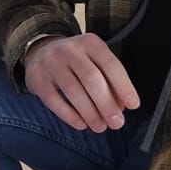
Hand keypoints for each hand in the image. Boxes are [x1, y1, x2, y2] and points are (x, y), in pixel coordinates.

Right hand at [24, 34, 138, 132]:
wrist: (39, 52)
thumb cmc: (75, 61)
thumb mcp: (94, 62)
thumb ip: (109, 82)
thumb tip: (120, 107)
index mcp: (90, 43)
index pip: (110, 64)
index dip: (123, 86)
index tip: (133, 104)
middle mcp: (70, 49)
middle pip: (92, 79)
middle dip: (106, 104)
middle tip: (116, 122)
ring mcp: (51, 63)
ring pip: (73, 91)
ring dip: (90, 113)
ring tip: (100, 127)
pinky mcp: (37, 78)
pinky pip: (54, 100)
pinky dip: (69, 115)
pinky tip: (81, 123)